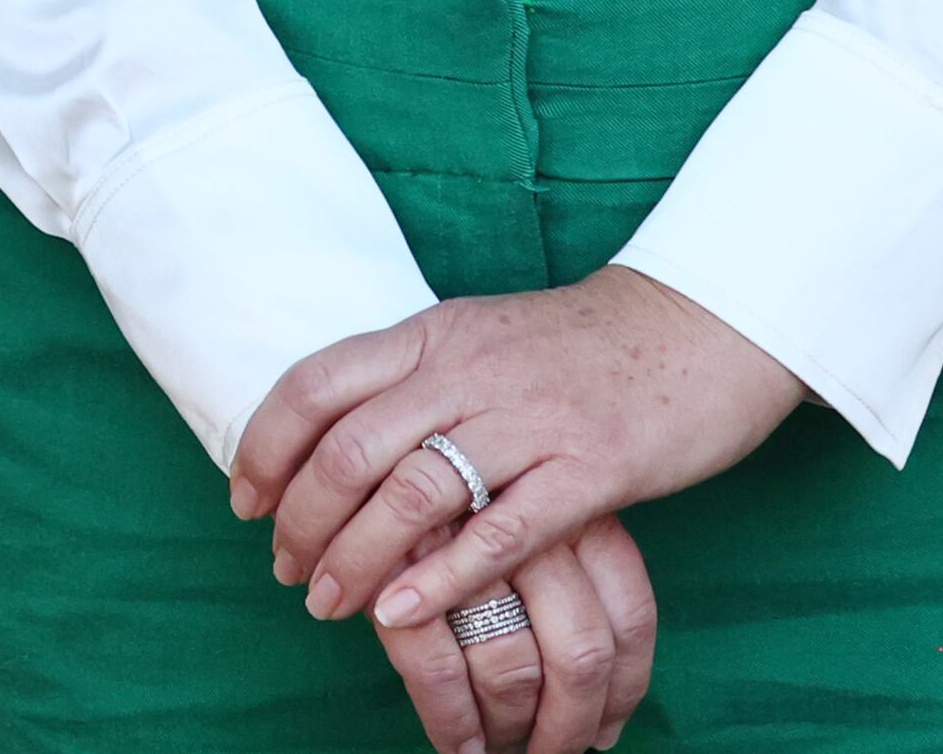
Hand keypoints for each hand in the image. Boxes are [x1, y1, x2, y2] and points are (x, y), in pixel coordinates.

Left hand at [233, 266, 801, 638]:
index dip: (268, 447)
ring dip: (357, 558)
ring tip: (329, 604)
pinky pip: (500, 532)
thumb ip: (411, 382)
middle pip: (352, 449)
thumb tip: (329, 442)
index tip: (245, 502)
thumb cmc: (575, 348)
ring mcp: (531, 418)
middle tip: (287, 571)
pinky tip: (403, 614)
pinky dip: (441, 578)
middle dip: (304, 519)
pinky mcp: (591, 469)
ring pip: (414, 494)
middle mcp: (469, 370)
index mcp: (432, 335)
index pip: (318, 384)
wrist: (697, 327)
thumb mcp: (477, 340)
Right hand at [375, 512, 652, 753]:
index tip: (604, 730)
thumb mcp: (531, 516)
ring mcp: (468, 546)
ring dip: (508, 729)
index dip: (624, 690)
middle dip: (569, 724)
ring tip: (496, 748)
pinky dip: (452, 723)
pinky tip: (457, 745)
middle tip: (549, 752)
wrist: (349, 424)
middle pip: (581, 655)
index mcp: (579, 511)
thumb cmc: (454, 493)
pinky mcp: (401, 567)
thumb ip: (568, 585)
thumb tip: (603, 719)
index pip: (630, 617)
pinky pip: (440, 671)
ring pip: (513, 670)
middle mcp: (534, 524)